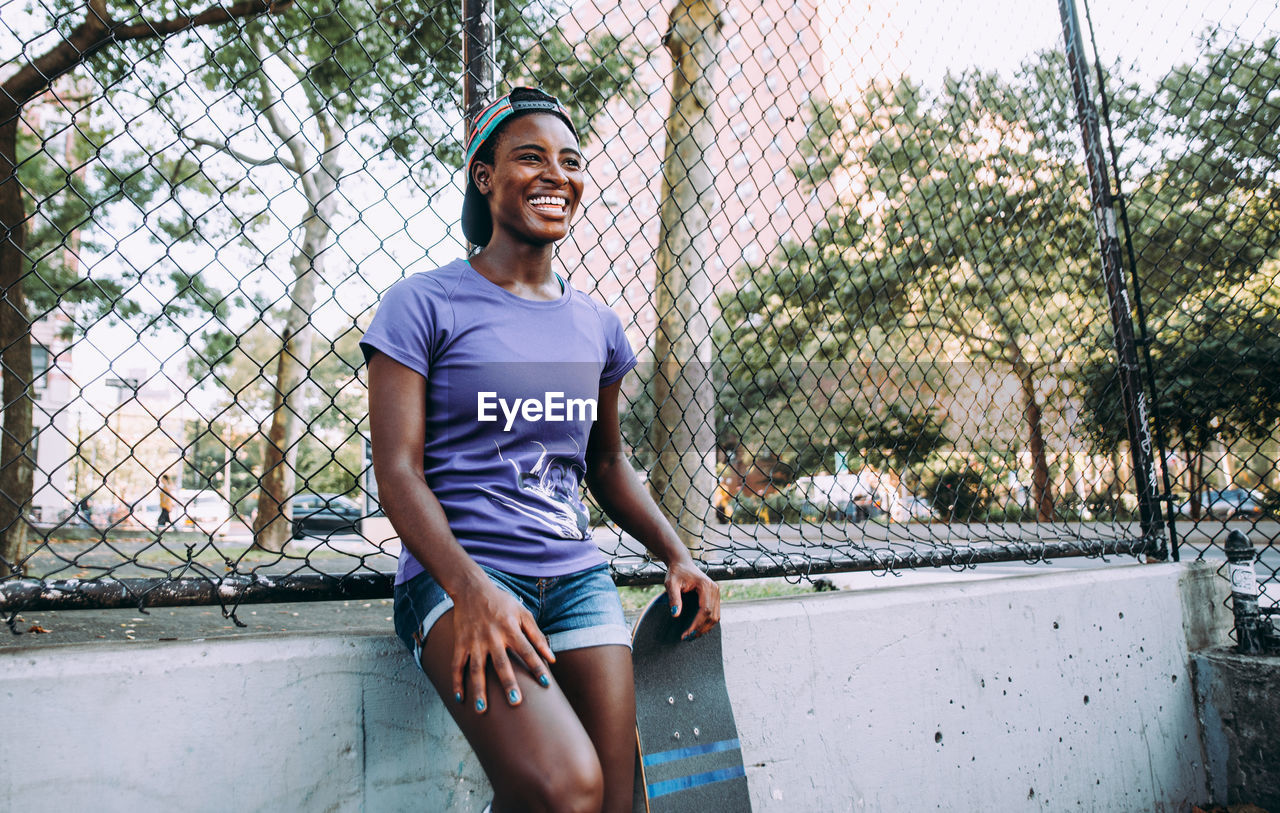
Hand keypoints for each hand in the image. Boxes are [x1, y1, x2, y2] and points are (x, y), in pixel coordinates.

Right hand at [449, 581, 555, 712]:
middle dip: (508, 683)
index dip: (537, 667)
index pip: (527, 651)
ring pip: (476, 669)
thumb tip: (551, 658)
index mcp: (510, 629)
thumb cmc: (502, 603)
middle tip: (515, 703)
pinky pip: (457, 665)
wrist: (472, 590)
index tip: (546, 684)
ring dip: (479, 690)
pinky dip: (457, 682)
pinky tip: (460, 699)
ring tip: (482, 710)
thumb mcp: (523, 614)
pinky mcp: (460, 643)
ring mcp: (474, 641)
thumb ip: (537, 636)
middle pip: (501, 663)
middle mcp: (492, 637)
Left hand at [664, 559, 720, 641]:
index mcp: (706, 586)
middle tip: (687, 638)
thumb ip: (673, 598)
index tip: (686, 634)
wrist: (682, 563)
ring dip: (705, 628)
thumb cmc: (676, 572)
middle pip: (713, 616)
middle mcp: (715, 590)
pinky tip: (696, 628)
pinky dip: (707, 623)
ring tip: (691, 635)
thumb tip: (675, 615)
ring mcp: (716, 593)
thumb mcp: (671, 583)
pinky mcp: (714, 596)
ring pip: (716, 616)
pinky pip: (714, 613)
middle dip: (701, 629)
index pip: (705, 610)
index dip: (697, 624)